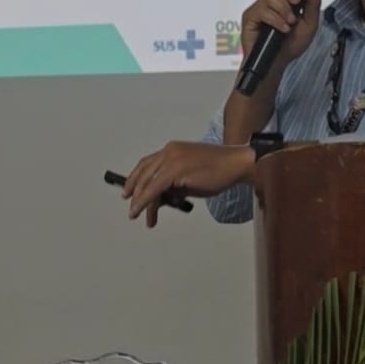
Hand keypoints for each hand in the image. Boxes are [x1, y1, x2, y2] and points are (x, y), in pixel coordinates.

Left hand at [123, 141, 254, 226]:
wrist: (235, 164)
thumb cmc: (219, 170)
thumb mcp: (191, 177)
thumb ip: (175, 185)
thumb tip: (162, 198)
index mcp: (173, 149)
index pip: (147, 163)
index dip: (135, 177)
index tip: (129, 189)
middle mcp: (169, 151)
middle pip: (143, 172)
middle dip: (133, 190)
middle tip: (130, 204)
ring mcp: (171, 159)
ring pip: (146, 181)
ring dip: (139, 199)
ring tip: (135, 213)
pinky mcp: (175, 170)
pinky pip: (154, 188)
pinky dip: (145, 200)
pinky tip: (141, 209)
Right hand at [240, 0, 324, 68]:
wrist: (277, 64)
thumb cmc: (290, 45)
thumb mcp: (309, 25)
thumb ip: (313, 5)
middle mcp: (270, 0)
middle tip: (296, 1)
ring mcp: (259, 8)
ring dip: (284, 9)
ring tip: (290, 22)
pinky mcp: (250, 18)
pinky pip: (263, 11)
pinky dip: (276, 19)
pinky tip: (282, 29)